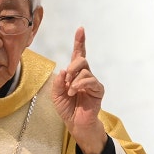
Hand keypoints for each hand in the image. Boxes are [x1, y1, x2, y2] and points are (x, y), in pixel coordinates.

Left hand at [52, 27, 106, 153]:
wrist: (75, 123)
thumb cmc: (67, 108)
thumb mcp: (56, 94)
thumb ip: (57, 82)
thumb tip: (63, 70)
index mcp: (75, 74)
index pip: (78, 55)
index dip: (80, 42)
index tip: (81, 29)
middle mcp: (85, 75)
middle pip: (81, 59)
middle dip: (72, 66)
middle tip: (66, 79)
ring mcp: (92, 82)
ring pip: (85, 70)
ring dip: (74, 79)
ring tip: (70, 90)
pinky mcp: (98, 90)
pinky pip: (90, 81)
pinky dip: (80, 85)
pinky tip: (75, 91)